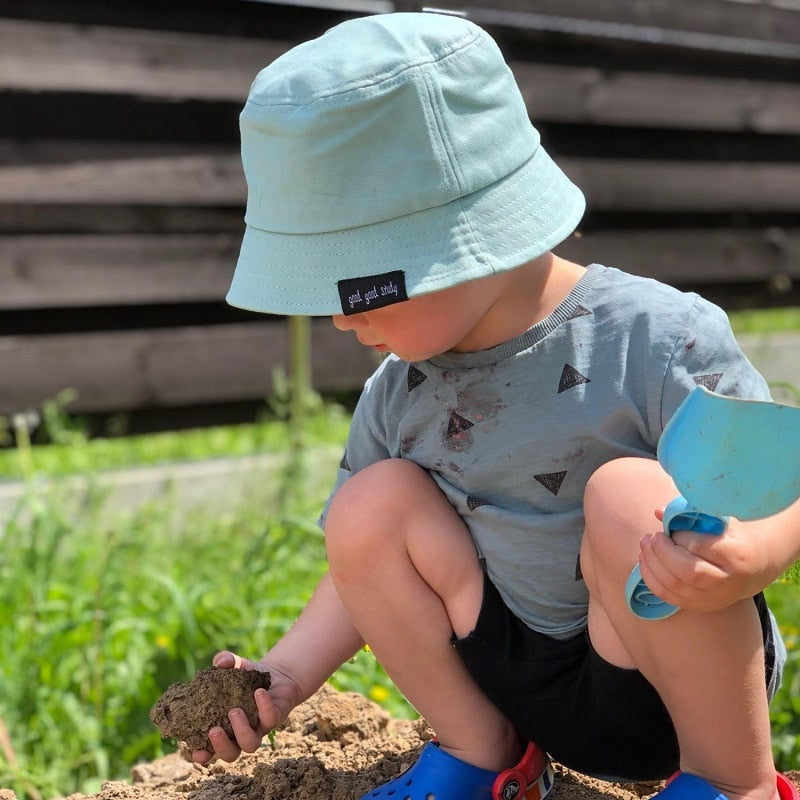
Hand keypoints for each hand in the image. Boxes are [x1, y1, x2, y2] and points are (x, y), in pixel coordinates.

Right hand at [192, 651, 301, 763]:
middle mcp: (240, 734)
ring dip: (241, 730)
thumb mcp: (235, 666)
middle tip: (214, 729)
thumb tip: (221, 662)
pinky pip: (270, 719)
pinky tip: (258, 691)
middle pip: (231, 754)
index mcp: (224, 727)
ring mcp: (259, 729)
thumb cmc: (248, 676)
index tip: (196, 752)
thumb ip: (225, 661)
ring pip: (251, 744)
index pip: (211, 750)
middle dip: (221, 746)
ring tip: (235, 711)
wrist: (277, 675)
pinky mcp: (275, 719)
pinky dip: (263, 706)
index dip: (202, 755)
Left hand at [635, 509, 772, 613]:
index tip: (671, 528)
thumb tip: (658, 512)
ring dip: (652, 563)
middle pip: (687, 571)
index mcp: (737, 555)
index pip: (702, 547)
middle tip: (652, 536)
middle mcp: (728, 582)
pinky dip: (650, 577)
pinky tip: (644, 559)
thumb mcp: (719, 521)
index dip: (680, 536)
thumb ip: (691, 516)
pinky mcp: (700, 606)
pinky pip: (668, 596)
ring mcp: (714, 598)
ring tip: (644, 544)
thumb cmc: (731, 536)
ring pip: (675, 585)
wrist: (754, 567)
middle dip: (661, 551)